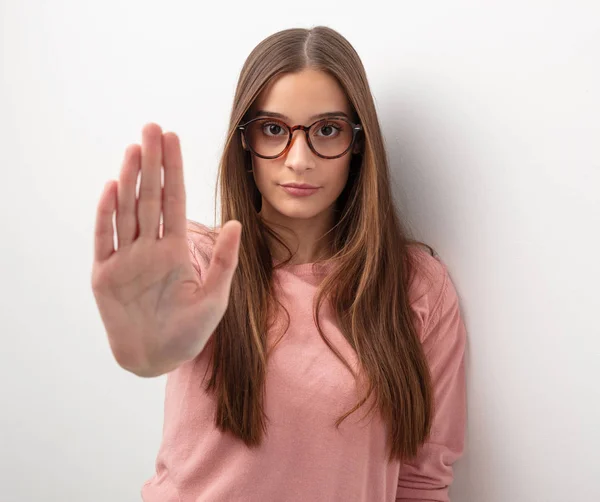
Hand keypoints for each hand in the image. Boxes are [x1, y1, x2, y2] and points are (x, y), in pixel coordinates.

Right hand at [91, 123, 240, 376]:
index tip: (173, 139)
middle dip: (153, 163)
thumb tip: (236, 223)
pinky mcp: (105, 275)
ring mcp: (126, 259)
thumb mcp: (215, 297)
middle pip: (150, 198)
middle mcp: (150, 248)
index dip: (174, 170)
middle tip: (152, 128)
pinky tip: (113, 188)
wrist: (157, 358)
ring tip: (135, 149)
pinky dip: (107, 215)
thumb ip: (224, 261)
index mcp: (176, 250)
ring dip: (131, 180)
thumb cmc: (188, 331)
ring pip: (127, 211)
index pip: (175, 201)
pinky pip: (106, 239)